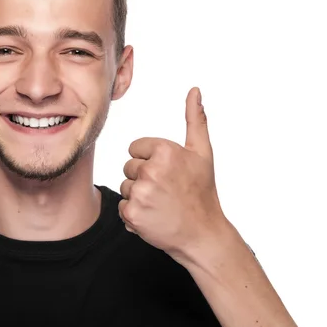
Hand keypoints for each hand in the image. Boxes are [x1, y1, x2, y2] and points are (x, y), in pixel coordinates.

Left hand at [118, 87, 226, 261]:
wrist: (203, 235)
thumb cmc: (202, 192)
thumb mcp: (202, 153)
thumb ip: (195, 119)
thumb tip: (194, 90)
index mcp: (165, 151)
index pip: (135, 148)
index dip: (150, 160)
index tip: (168, 173)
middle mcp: (151, 170)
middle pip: (128, 167)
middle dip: (144, 178)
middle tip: (166, 191)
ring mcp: (141, 193)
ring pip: (125, 187)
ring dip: (138, 196)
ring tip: (161, 204)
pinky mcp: (132, 214)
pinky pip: (122, 206)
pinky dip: (134, 214)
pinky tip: (153, 216)